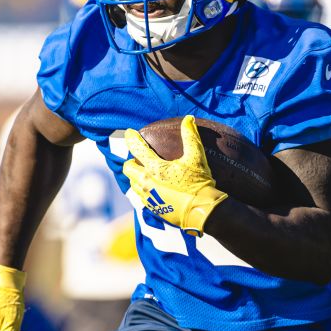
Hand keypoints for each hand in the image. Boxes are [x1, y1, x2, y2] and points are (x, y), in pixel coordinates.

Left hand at [123, 115, 229, 235]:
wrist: (201, 212)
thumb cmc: (199, 184)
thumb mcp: (196, 158)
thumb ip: (191, 137)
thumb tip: (189, 119)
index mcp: (155, 169)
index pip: (137, 149)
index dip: (131, 139)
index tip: (129, 133)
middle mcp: (147, 183)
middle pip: (128, 169)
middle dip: (131, 162)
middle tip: (139, 158)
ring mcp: (148, 197)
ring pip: (133, 184)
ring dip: (136, 176)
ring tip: (145, 173)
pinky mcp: (153, 209)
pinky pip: (141, 197)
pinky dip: (143, 190)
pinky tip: (153, 188)